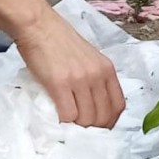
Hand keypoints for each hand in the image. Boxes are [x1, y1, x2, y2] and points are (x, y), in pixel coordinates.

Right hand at [14, 10, 124, 127]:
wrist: (39, 27)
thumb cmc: (60, 42)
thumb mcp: (88, 59)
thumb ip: (94, 79)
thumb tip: (92, 105)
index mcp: (107, 69)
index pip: (119, 105)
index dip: (110, 122)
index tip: (98, 128)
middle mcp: (98, 75)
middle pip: (104, 116)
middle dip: (93, 129)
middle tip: (80, 132)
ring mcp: (80, 80)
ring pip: (87, 119)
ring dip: (78, 128)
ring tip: (68, 127)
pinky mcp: (60, 84)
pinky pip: (68, 115)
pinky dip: (64, 124)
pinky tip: (58, 121)